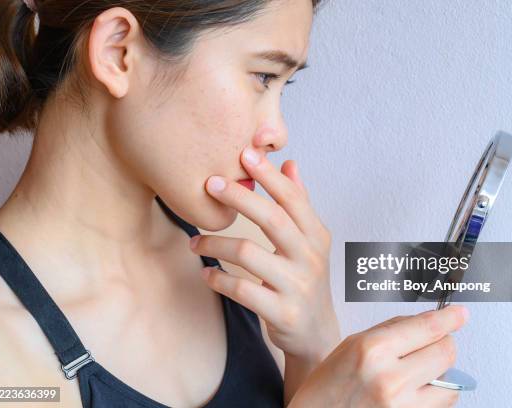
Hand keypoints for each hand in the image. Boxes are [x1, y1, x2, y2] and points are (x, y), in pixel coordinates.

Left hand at [190, 146, 340, 361]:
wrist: (317, 332)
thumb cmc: (306, 279)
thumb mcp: (310, 242)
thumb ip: (299, 203)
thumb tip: (290, 163)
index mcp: (317, 236)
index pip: (293, 199)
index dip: (269, 175)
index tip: (244, 153)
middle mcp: (311, 258)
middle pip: (272, 219)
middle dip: (239, 197)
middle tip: (209, 184)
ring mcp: (298, 286)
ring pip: (249, 254)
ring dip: (215, 244)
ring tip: (194, 242)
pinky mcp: (282, 312)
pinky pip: (243, 291)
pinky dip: (219, 279)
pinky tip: (206, 273)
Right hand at [288, 305, 468, 407]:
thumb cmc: (327, 386)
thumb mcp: (351, 345)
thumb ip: (390, 331)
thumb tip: (424, 323)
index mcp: (373, 349)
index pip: (428, 327)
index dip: (450, 318)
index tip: (460, 314)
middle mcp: (390, 378)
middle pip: (445, 352)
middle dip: (444, 344)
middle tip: (434, 343)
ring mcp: (401, 405)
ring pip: (450, 384)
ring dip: (442, 375)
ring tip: (419, 373)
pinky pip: (440, 405)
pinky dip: (435, 395)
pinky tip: (414, 390)